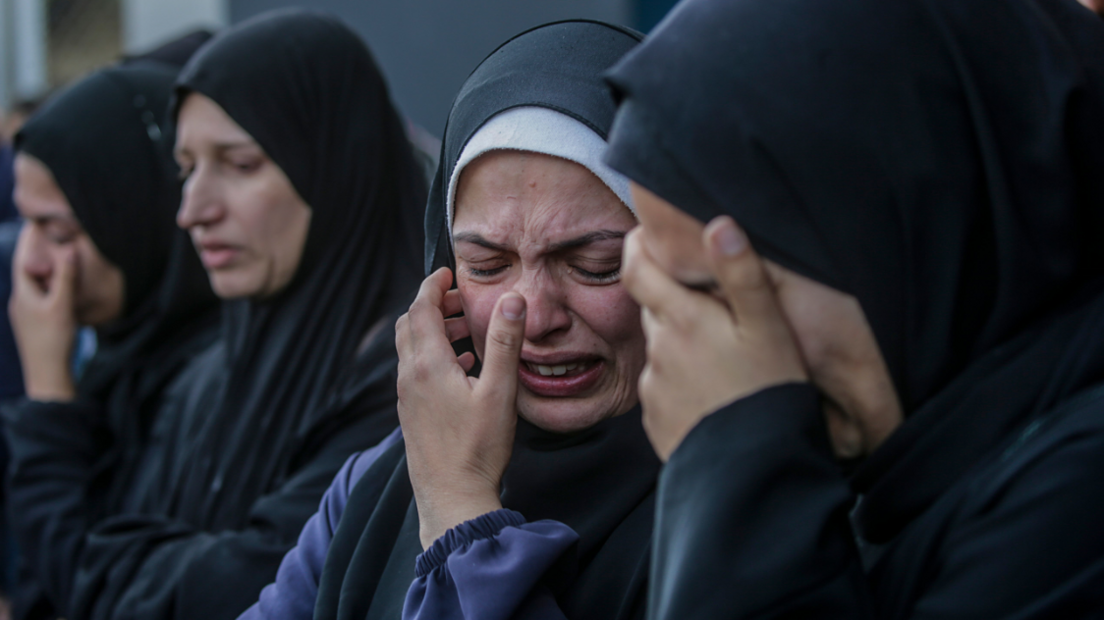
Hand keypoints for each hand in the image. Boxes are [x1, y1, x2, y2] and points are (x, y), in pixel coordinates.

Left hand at [9, 227, 76, 400]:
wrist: (46, 375)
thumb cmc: (54, 341)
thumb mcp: (62, 306)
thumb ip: (66, 278)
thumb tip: (68, 251)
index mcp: (23, 294)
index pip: (24, 259)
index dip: (29, 241)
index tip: (35, 222)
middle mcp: (19, 302)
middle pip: (28, 271)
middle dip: (37, 253)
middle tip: (49, 235)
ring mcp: (25, 314)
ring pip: (34, 285)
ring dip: (45, 271)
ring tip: (58, 259)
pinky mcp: (33, 324)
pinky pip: (39, 297)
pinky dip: (49, 287)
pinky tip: (60, 289)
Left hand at [395, 267, 526, 548]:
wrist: (451, 497)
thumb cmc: (477, 447)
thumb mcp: (499, 392)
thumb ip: (503, 343)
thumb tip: (512, 300)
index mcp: (426, 364)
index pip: (420, 308)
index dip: (432, 285)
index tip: (448, 272)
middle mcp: (410, 376)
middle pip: (410, 324)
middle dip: (432, 306)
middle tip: (461, 301)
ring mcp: (407, 397)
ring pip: (411, 348)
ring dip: (434, 331)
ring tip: (465, 332)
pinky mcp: (411, 414)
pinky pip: (415, 371)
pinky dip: (433, 356)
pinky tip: (462, 368)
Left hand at [621, 216, 807, 460]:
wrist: (753, 474)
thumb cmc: (768, 393)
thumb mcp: (767, 328)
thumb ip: (742, 274)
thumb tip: (719, 225)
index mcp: (681, 319)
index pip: (636, 268)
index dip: (639, 246)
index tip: (651, 237)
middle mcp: (658, 351)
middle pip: (654, 309)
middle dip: (674, 299)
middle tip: (712, 304)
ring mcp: (654, 389)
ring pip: (663, 351)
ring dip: (685, 346)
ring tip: (726, 359)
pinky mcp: (658, 421)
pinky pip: (666, 390)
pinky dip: (685, 384)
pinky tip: (717, 394)